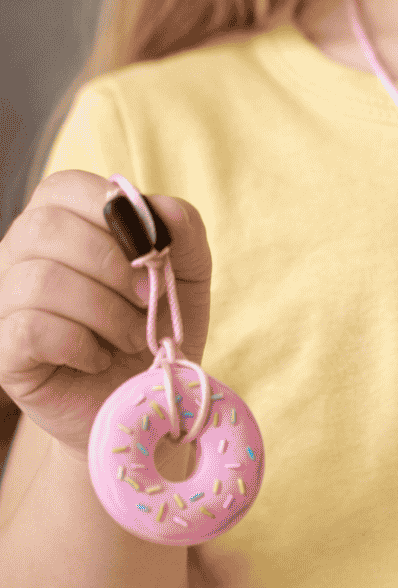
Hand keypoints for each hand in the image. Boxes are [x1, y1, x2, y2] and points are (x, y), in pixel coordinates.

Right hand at [0, 170, 212, 460]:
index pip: (67, 186)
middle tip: (147, 299)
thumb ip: (182, 230)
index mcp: (63, 221)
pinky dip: (81, 344)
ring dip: (105, 312)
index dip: (116, 214)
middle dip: (114, 265)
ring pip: (40, 280)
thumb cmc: (159, 325)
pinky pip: (31, 329)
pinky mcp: (4, 351)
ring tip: (132, 336)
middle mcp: (21, 254)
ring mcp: (5, 301)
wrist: (145, 400)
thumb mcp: (188, 273)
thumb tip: (162, 208)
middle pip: (47, 227)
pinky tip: (98, 358)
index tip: (153, 252)